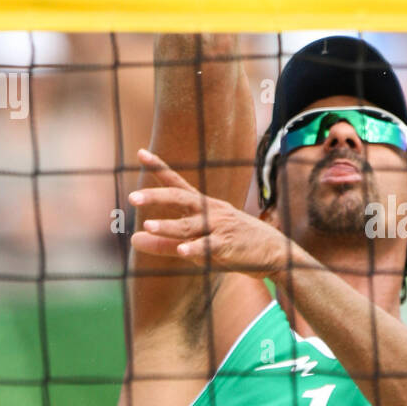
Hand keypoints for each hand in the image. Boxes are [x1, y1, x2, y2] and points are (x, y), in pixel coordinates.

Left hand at [129, 149, 288, 277]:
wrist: (274, 252)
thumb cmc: (233, 244)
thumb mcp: (197, 242)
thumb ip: (164, 242)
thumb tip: (133, 239)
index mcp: (203, 206)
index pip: (177, 184)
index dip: (159, 169)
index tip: (140, 153)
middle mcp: (210, 212)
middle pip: (180, 199)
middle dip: (156, 197)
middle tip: (133, 197)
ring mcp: (219, 228)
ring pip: (189, 226)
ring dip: (168, 226)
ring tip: (148, 225)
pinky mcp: (227, 247)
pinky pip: (208, 247)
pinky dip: (195, 249)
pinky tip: (183, 250)